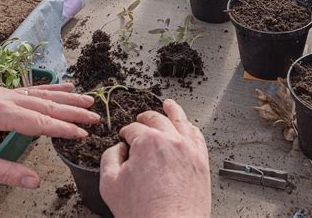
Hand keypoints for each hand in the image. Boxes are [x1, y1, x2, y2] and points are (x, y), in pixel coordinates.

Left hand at [0, 83, 97, 188]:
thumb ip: (7, 173)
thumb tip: (35, 181)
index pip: (39, 122)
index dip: (63, 128)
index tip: (82, 133)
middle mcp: (4, 98)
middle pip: (46, 104)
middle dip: (72, 111)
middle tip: (94, 116)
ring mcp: (3, 92)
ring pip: (42, 94)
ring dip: (67, 97)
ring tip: (88, 99)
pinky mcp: (1, 92)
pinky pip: (31, 89)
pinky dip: (51, 88)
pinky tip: (65, 86)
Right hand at [100, 99, 210, 217]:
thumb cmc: (143, 212)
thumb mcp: (110, 183)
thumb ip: (109, 158)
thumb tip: (118, 148)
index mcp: (147, 142)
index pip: (133, 128)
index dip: (126, 132)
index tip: (124, 137)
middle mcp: (170, 140)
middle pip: (157, 119)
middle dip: (145, 118)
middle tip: (140, 120)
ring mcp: (189, 149)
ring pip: (181, 121)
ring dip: (173, 110)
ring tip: (169, 105)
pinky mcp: (201, 161)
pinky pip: (198, 137)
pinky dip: (191, 128)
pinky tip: (188, 126)